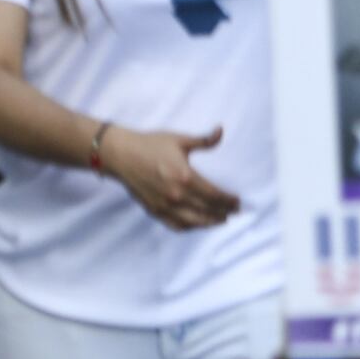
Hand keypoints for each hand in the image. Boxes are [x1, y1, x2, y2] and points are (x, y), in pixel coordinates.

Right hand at [100, 120, 241, 226]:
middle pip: (208, 210)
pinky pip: (177, 225)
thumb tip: (221, 131)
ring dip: (210, 223)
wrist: (121, 154)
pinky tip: (197, 223)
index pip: (215, 195)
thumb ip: (203, 140)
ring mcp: (166, 206)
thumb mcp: (178, 140)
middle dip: (224, 212)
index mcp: (186, 177)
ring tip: (220, 220)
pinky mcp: (155, 211)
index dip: (229, 200)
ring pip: (195, 222)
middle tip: (233, 212)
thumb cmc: (150, 144)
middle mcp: (178, 195)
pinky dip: (190, 227)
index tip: (238, 201)